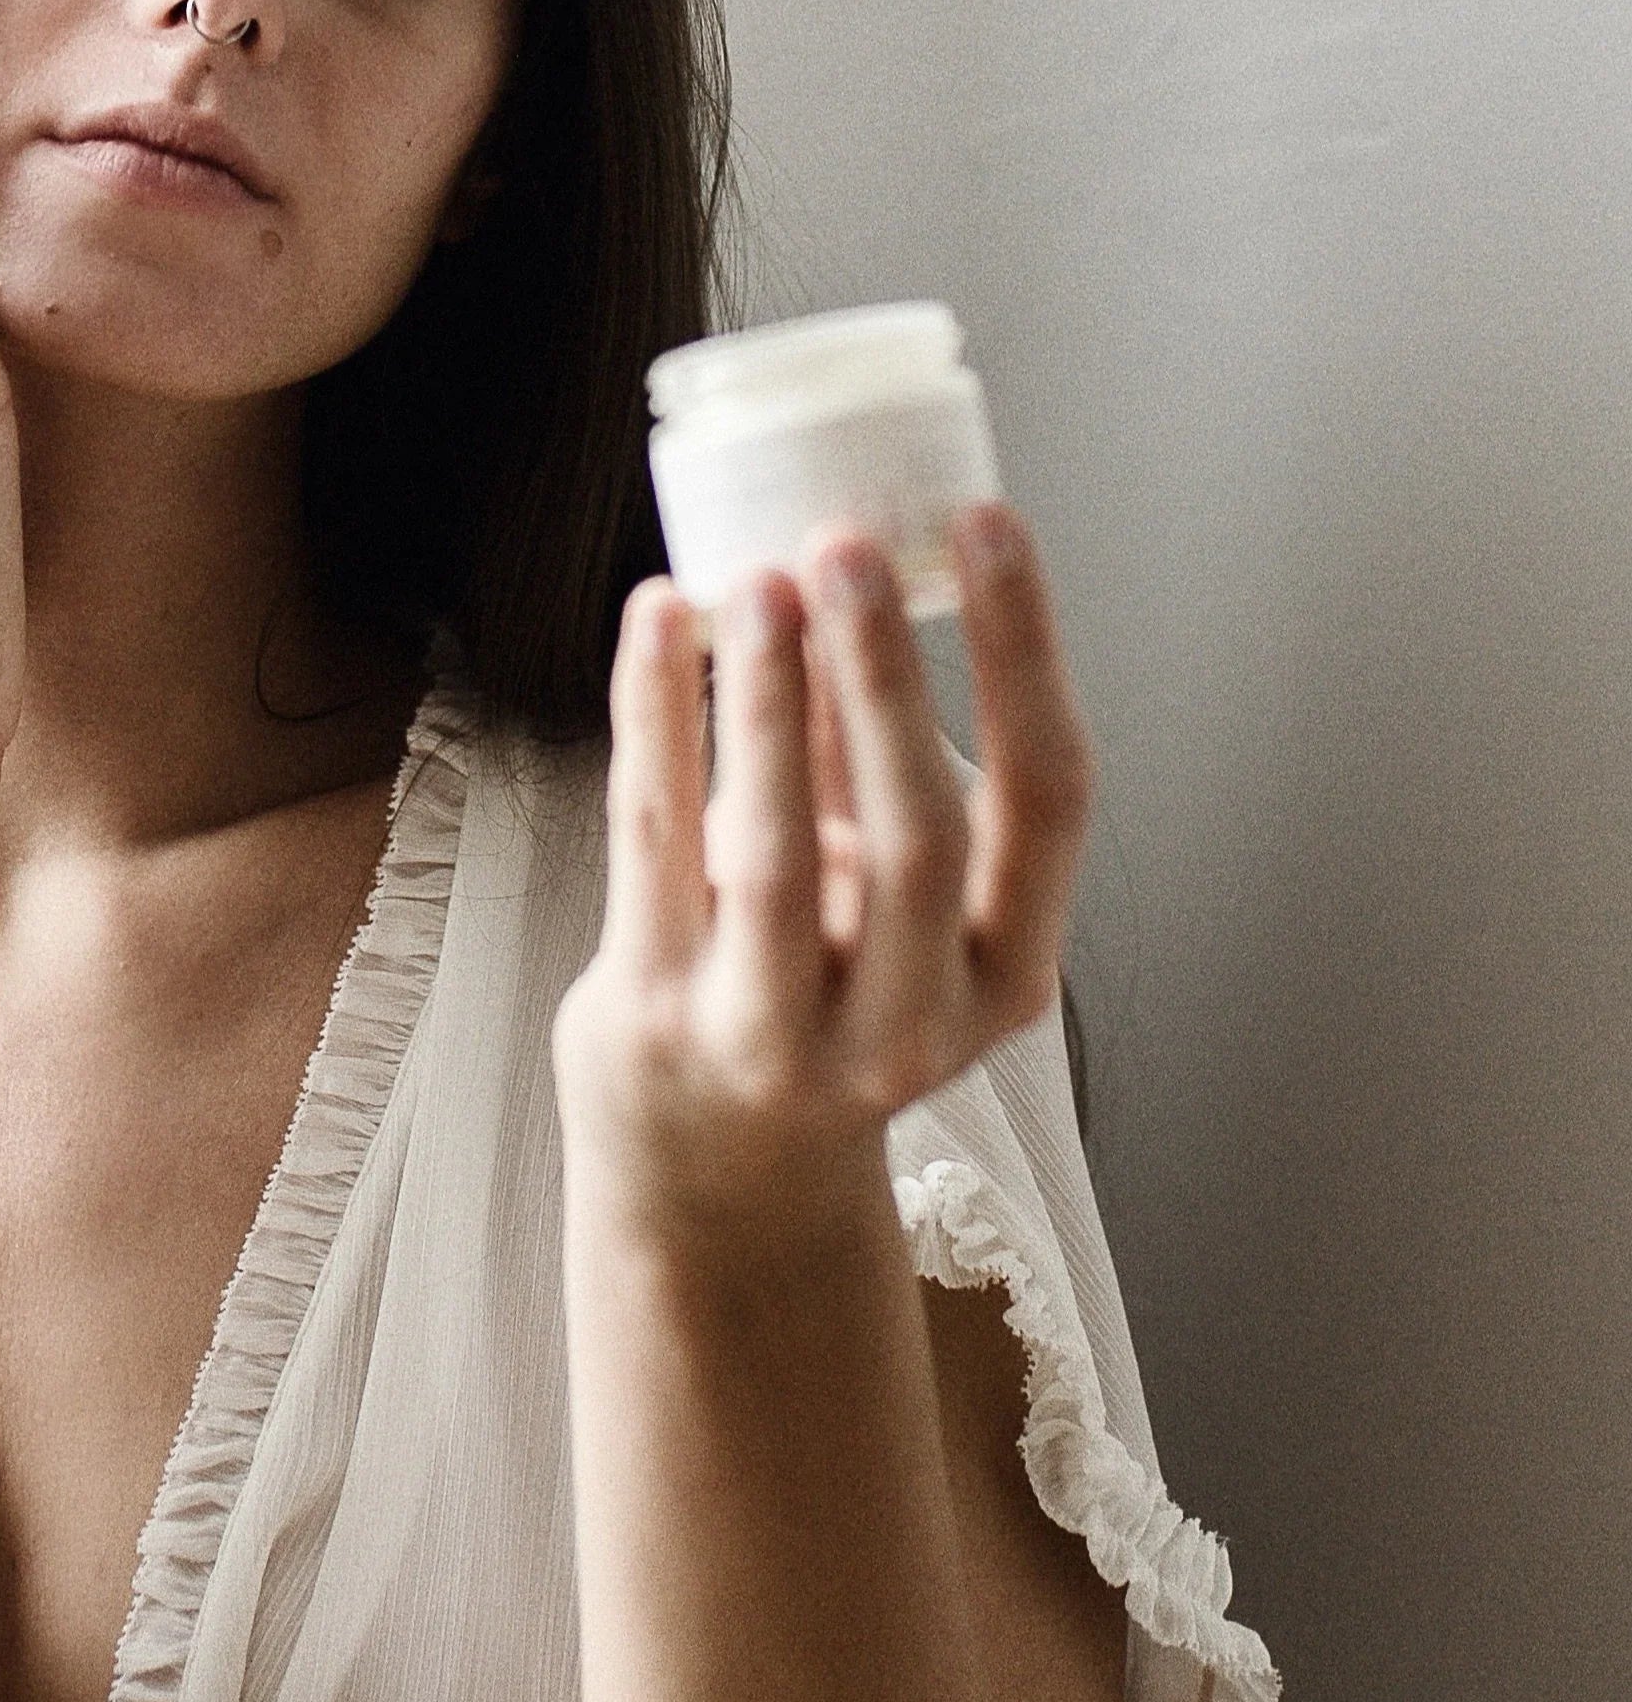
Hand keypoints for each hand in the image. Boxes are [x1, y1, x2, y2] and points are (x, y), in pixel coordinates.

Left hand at [551, 502, 1098, 1241]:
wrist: (717, 1175)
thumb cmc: (819, 1005)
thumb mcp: (885, 904)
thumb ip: (869, 764)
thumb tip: (844, 580)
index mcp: (1001, 979)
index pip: (1047, 803)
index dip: (1025, 653)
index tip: (990, 525)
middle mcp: (906, 1024)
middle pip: (917, 836)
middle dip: (883, 676)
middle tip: (849, 543)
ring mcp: (774, 1039)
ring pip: (775, 851)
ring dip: (767, 700)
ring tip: (755, 578)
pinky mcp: (656, 1023)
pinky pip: (653, 845)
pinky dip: (656, 718)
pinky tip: (656, 622)